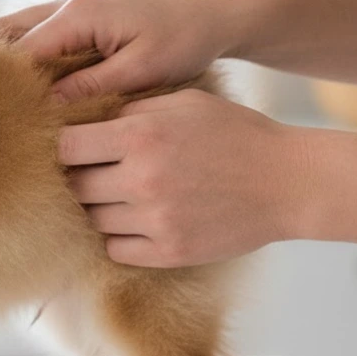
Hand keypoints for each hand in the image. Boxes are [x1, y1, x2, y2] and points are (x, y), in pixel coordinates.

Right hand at [0, 0, 239, 97]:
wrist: (213, 14)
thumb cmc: (183, 40)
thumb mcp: (141, 69)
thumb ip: (92, 85)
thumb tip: (48, 104)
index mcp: (80, 14)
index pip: (23, 47)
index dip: (7, 79)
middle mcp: (70, 2)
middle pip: (10, 28)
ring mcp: (76, 2)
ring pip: (23, 26)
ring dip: (13, 56)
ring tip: (8, 95)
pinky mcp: (85, 10)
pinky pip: (43, 28)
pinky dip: (32, 50)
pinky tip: (34, 81)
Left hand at [62, 89, 306, 266]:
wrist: (289, 182)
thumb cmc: (235, 134)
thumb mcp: (183, 103)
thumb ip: (132, 111)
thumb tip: (85, 119)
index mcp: (140, 136)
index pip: (66, 146)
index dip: (66, 146)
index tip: (76, 147)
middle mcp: (141, 179)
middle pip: (74, 186)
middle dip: (81, 178)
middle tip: (96, 173)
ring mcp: (155, 220)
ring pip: (92, 219)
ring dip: (100, 208)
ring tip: (122, 195)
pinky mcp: (169, 252)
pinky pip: (115, 249)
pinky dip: (119, 237)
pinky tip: (136, 221)